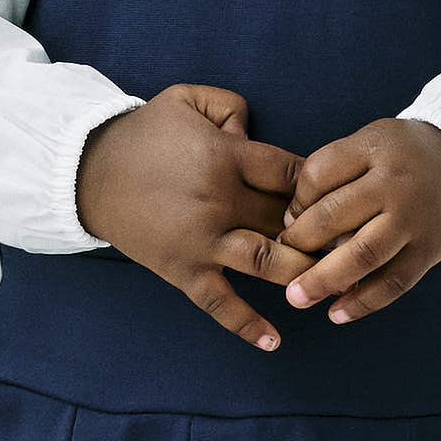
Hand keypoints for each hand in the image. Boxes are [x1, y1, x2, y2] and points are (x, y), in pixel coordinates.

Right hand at [76, 84, 314, 349]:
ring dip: (304, 273)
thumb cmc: (140, 134)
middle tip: (355, 244)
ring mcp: (202, 241)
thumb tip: (256, 131)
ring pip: (268, 263)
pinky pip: (220, 303)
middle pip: (290, 220)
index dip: (322, 185)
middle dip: (325, 233)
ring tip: (333, 285)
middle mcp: (220, 201)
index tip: (339, 196)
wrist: (85, 173)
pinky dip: (246, 325)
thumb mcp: (185, 98)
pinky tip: (274, 342)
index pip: (293, 173)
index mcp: (225, 156)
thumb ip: (230, 105)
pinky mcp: (183, 270)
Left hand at [275, 119, 440, 323]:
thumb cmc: (403, 156)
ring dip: (324, 280)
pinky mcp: (429, 251)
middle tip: (278, 257)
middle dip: (299, 242)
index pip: (318, 175)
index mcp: (374, 149)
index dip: (295, 201)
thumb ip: (332, 171)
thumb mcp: (369, 141)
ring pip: (363, 255)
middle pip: (334, 216)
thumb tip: (294, 221)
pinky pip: (394, 282)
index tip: (288, 220)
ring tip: (296, 297)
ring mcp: (414, 221)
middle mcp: (395, 185)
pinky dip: (363, 302)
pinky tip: (336, 314)